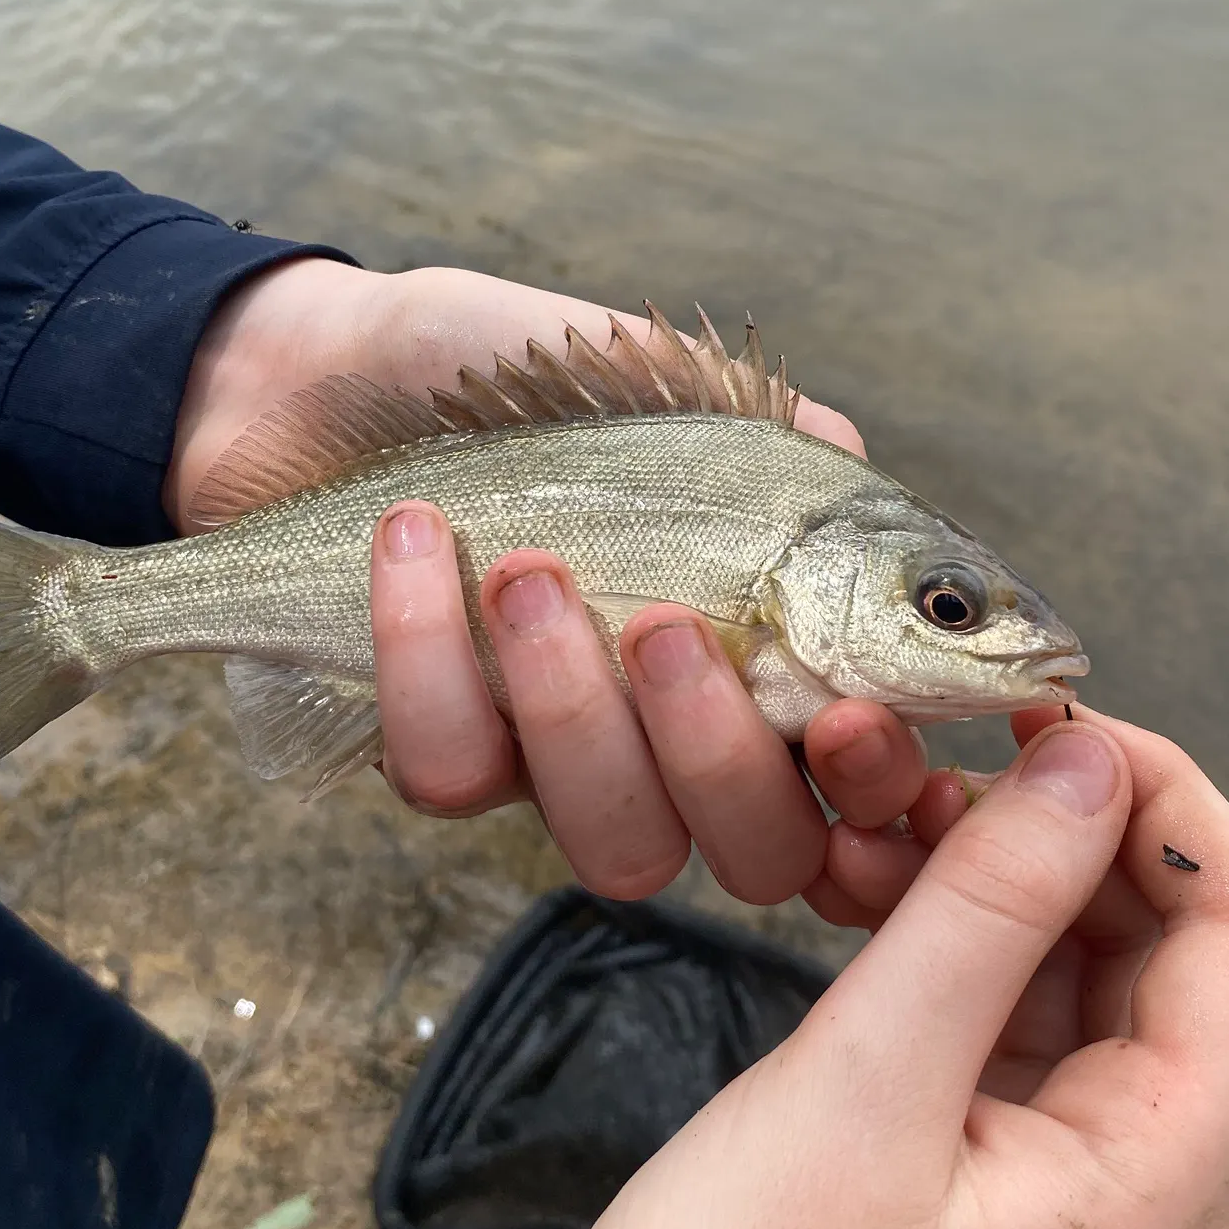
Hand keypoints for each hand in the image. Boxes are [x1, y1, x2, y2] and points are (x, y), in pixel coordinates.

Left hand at [170, 260, 926, 904]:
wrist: (346, 375)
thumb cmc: (527, 388)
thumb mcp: (674, 388)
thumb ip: (779, 438)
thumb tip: (847, 461)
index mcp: (772, 661)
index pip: (866, 778)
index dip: (882, 780)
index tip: (847, 713)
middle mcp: (682, 741)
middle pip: (759, 852)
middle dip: (722, 755)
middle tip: (668, 624)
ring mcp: (565, 765)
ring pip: (618, 842)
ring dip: (574, 711)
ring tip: (526, 570)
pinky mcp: (447, 759)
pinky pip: (452, 774)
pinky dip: (427, 653)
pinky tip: (412, 537)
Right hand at [491, 708, 1228, 1228]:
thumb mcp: (866, 1082)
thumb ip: (988, 909)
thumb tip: (1086, 768)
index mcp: (1158, 1184)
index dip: (1165, 800)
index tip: (1053, 723)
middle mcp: (1133, 1180)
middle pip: (1157, 941)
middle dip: (1051, 831)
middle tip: (929, 765)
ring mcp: (1048, 1171)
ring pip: (1063, 964)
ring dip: (977, 874)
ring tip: (865, 821)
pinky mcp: (967, 1157)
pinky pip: (989, 1007)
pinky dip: (933, 933)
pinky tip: (855, 889)